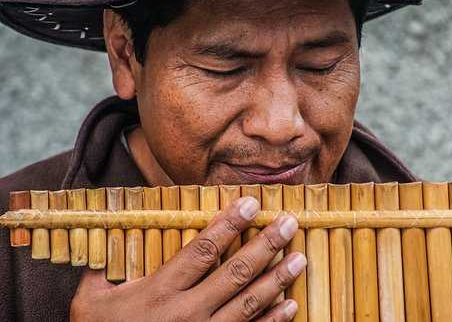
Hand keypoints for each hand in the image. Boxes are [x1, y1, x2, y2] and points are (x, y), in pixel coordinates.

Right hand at [70, 196, 305, 321]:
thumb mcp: (91, 301)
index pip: (203, 249)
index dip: (229, 224)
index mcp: (160, 290)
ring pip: (248, 303)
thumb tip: (109, 235)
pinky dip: (272, 321)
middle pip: (235, 273)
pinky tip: (291, 305)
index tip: (251, 203)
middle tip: (288, 222)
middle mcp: (187, 312)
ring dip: (277, 279)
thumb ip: (102, 268)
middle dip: (265, 244)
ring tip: (299, 257)